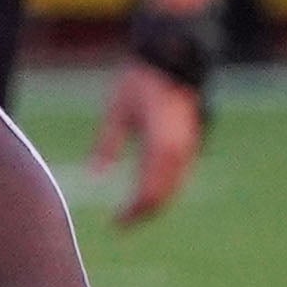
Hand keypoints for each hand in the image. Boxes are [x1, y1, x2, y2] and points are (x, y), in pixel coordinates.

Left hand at [86, 59, 208, 225]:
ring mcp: (188, 149)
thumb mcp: (116, 112)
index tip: (115, 224)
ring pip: (173, 190)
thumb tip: (94, 176)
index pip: (148, 194)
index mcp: (159, 146)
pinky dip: (164, 190)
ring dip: (154, 204)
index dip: (132, 213)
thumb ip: (106, 144)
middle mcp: (178, 152)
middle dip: (142, 214)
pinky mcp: (192, 145)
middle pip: (162, 197)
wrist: (173, 62)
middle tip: (120, 224)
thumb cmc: (140, 84)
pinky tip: (146, 194)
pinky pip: (180, 178)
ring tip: (131, 213)